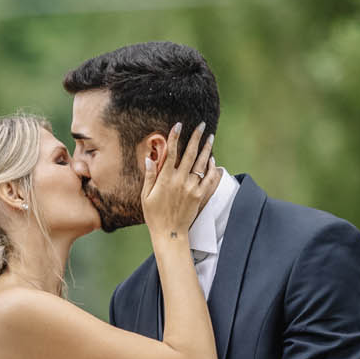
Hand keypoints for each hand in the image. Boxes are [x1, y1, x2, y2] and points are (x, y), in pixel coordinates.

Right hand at [140, 122, 220, 239]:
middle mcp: (180, 180)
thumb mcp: (146, 196)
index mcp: (165, 179)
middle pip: (190, 154)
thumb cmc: (154, 215)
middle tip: (202, 125)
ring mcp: (192, 188)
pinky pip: (209, 179)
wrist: (169, 233)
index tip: (179, 124)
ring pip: (201, 164)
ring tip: (210, 137)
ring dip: (207, 149)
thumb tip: (150, 157)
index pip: (172, 152)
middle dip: (196, 137)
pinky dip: (212, 168)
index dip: (175, 136)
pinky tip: (213, 160)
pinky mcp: (199, 196)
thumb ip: (150, 176)